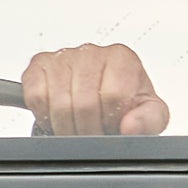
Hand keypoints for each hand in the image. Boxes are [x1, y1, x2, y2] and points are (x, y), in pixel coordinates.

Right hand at [18, 42, 170, 135]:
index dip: (111, 121)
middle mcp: (92, 52)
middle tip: (93, 135)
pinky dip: (45, 115)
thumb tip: (131, 126)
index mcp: (122, 58)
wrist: (111, 97)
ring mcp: (64, 56)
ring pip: (59, 103)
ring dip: (67, 127)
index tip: (112, 128)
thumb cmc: (129, 103)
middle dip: (88, 130)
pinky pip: (36, 96)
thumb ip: (149, 120)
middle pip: (84, 102)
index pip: (113, 95)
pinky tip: (59, 116)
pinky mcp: (39, 65)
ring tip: (78, 128)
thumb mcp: (151, 114)